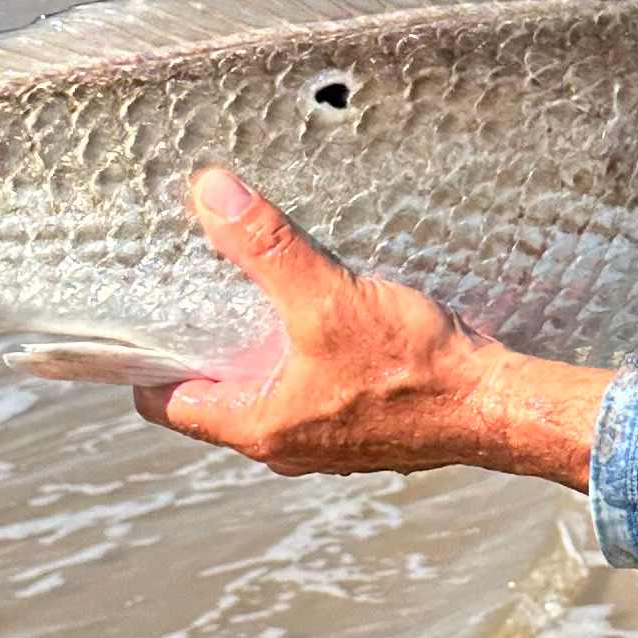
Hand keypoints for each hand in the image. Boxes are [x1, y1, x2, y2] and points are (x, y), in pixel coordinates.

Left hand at [10, 167, 607, 486]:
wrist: (495, 408)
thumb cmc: (412, 370)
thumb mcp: (327, 298)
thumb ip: (266, 248)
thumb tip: (209, 192)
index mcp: (257, 427)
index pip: (164, 404)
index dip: (144, 361)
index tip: (142, 314)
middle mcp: (284, 445)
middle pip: (214, 395)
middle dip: (205, 345)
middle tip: (199, 287)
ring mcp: (326, 442)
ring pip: (266, 394)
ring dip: (258, 352)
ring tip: (260, 294)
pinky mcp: (365, 429)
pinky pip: (314, 393)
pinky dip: (304, 359)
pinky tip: (326, 316)